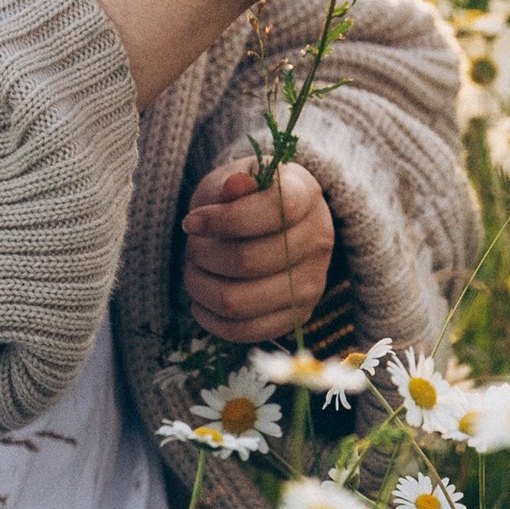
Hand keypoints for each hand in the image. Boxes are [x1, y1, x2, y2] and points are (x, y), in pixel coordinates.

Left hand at [184, 158, 335, 341]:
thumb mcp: (235, 177)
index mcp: (306, 196)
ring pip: (238, 302)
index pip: (275, 211)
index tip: (191, 221)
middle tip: (192, 246)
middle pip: (247, 261)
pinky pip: (243, 331)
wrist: (276, 226)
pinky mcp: (297, 317)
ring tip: (194, 270)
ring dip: (201, 287)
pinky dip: (210, 318)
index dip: (225, 219)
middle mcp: (318, 241)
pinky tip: (200, 299)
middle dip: (203, 255)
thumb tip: (234, 189)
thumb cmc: (247, 198)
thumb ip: (232, 182)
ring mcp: (312, 284)